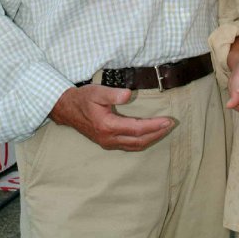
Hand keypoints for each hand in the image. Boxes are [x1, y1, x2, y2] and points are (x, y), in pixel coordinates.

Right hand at [49, 84, 173, 150]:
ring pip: (134, 146)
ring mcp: (108, 143)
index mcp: (108, 126)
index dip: (154, 126)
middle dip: (157, 134)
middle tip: (171, 125)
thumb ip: (112, 93)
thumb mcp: (96, 91)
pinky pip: (129, 146)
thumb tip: (128, 94)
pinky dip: (142, 141)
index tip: (167, 120)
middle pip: (139, 141)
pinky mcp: (107, 143)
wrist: (67, 110)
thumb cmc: (83, 99)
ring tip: (164, 130)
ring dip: (151, 139)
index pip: (137, 128)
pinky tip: (149, 135)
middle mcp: (109, 139)